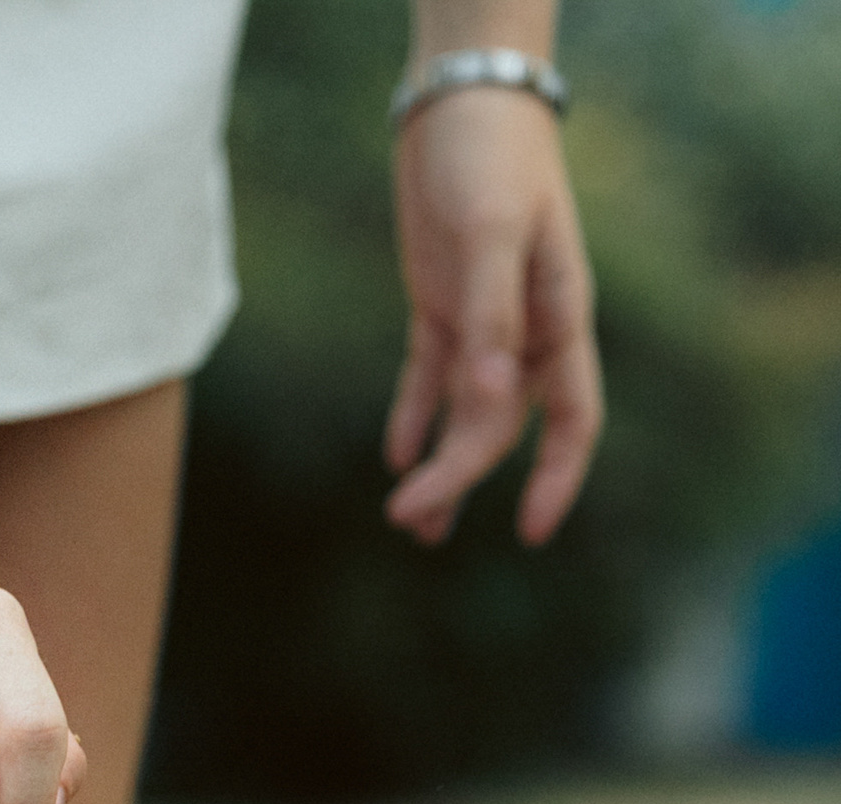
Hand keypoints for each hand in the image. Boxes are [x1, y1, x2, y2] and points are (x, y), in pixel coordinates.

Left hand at [385, 87, 602, 545]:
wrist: (463, 108)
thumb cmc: (491, 162)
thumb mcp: (491, 235)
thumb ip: (492, 314)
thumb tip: (491, 395)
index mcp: (558, 318)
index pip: (570, 419)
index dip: (555, 478)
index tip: (531, 532)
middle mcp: (525, 330)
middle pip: (499, 426)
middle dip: (460, 478)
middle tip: (407, 521)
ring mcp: (481, 320)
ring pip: (464, 413)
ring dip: (440, 465)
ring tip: (408, 519)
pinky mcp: (440, 306)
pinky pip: (428, 379)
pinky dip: (413, 418)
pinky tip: (396, 456)